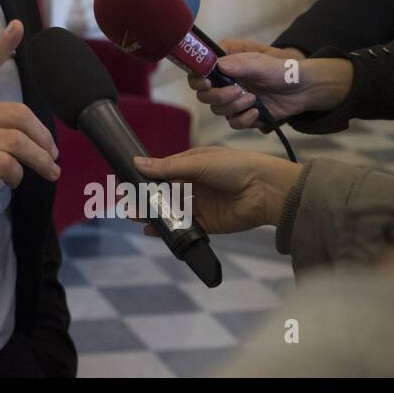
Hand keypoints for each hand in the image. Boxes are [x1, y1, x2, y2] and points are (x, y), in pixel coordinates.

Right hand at [0, 20, 60, 238]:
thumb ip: (3, 129)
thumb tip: (46, 140)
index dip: (0, 46)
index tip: (17, 25)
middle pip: (18, 115)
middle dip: (43, 138)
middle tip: (53, 156)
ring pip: (16, 140)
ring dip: (39, 160)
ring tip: (48, 171)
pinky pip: (6, 162)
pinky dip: (18, 175)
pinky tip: (13, 181)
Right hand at [132, 146, 303, 234]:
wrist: (266, 190)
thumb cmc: (235, 167)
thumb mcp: (198, 161)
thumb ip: (168, 166)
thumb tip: (136, 163)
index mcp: (193, 165)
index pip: (164, 172)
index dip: (146, 178)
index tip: (127, 183)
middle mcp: (195, 185)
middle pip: (165, 193)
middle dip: (146, 198)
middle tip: (126, 204)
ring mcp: (201, 205)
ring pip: (172, 211)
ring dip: (154, 214)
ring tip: (134, 217)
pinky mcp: (209, 224)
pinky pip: (185, 228)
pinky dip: (169, 230)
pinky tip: (153, 230)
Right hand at [187, 38, 302, 128]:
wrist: (302, 90)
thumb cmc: (280, 71)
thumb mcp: (261, 64)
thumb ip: (240, 65)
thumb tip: (218, 66)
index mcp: (225, 69)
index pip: (198, 74)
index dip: (197, 80)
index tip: (207, 82)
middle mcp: (224, 85)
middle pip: (203, 96)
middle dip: (219, 95)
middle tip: (236, 90)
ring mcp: (233, 102)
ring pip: (217, 110)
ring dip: (234, 106)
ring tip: (253, 99)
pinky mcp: (243, 116)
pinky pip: (233, 123)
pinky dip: (244, 119)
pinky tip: (257, 112)